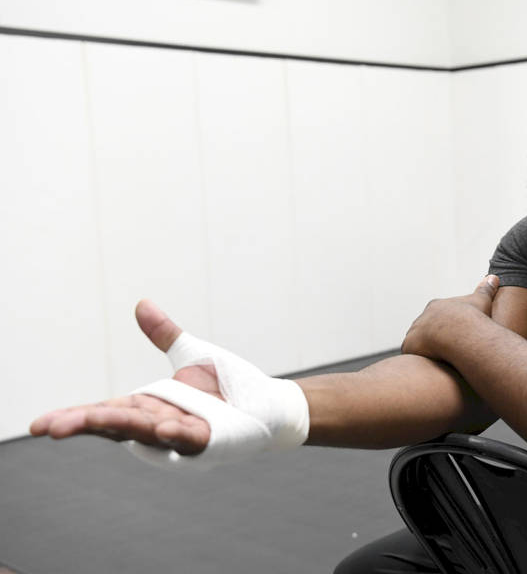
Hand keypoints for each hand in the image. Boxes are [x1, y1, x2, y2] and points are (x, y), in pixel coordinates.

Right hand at [29, 300, 215, 454]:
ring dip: (122, 427)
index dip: (74, 417)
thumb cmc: (227, 384)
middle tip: (47, 427)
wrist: (266, 402)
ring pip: (146, 432)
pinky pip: (190, 438)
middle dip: (83, 425)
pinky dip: (176, 434)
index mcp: (148, 406)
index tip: (41, 424)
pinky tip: (163, 427)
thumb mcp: (191, 355)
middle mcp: (158, 423)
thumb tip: (141, 304)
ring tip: (93, 421)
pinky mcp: (209, 440)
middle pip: (116, 425)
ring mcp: (182, 435)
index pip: (105, 412)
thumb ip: (165, 334)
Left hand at [401, 275, 498, 359]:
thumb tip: (494, 277)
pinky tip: (428, 364)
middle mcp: (422, 317)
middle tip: (446, 349)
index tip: (455, 334)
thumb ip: (486, 289)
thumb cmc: (473, 318)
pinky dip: (419, 358)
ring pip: (417, 342)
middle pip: (425, 328)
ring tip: (437, 359)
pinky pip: (412, 354)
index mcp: (436, 306)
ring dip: (424, 348)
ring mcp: (414, 332)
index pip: (437, 316)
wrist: (462, 334)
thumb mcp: (481, 300)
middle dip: (433, 338)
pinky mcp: (410, 346)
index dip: (445, 325)